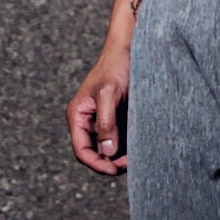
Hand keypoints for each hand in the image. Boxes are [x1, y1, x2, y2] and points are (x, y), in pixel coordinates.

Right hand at [68, 47, 131, 175]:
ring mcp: (103, 120)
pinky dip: (129, 146)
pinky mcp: (118, 118)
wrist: (130, 48)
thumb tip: (106, 151)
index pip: (81, 150)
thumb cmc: (115, 66)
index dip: (96, 164)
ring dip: (121, 156)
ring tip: (137, 157)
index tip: (114, 170)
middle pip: (95, 153)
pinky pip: (121, 139)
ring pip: (109, 148)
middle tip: (130, 164)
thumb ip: (106, 123)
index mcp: (78, 115)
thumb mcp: (109, 94)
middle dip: (110, 162)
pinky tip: (141, 146)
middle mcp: (88, 121)